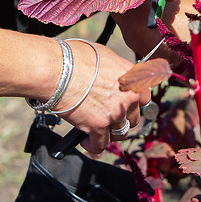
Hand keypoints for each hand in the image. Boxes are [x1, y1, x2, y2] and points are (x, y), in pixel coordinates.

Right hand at [54, 39, 149, 153]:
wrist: (56, 69)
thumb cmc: (73, 58)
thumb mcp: (103, 55)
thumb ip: (115, 71)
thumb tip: (113, 77)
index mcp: (131, 76)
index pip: (144, 97)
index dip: (133, 103)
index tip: (124, 106)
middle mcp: (128, 95)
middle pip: (134, 117)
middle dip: (121, 119)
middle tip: (108, 117)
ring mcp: (115, 111)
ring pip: (119, 133)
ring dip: (109, 133)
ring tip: (96, 130)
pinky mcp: (99, 125)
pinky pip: (100, 145)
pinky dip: (93, 145)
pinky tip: (85, 140)